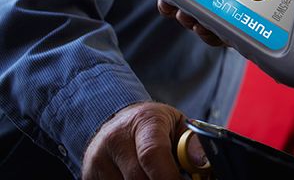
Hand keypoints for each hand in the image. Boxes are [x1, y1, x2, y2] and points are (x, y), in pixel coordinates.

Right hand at [82, 102, 205, 179]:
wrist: (119, 123)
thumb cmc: (154, 127)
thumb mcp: (177, 125)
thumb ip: (191, 143)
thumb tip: (202, 162)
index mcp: (143, 122)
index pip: (152, 154)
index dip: (168, 176)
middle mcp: (115, 139)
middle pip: (138, 178)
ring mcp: (97, 160)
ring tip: (159, 175)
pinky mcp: (89, 177)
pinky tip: (143, 178)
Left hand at [158, 0, 293, 45]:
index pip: (261, 11)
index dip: (250, 29)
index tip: (238, 33)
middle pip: (228, 22)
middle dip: (213, 30)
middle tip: (203, 25)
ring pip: (202, 15)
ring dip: (190, 20)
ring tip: (182, 13)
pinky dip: (169, 5)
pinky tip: (165, 2)